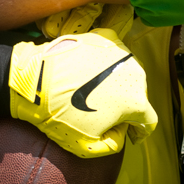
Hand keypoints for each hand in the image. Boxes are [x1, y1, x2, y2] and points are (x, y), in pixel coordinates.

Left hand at [9, 27, 156, 157]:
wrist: (34, 82)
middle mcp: (135, 73)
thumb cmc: (59, 115)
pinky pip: (113, 53)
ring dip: (117, 82)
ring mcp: (120, 52)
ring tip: (95, 91)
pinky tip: (91, 70)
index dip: (140, 132)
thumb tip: (122, 130)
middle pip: (138, 94)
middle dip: (127, 106)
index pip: (148, 121)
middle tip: (107, 113)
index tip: (131, 135)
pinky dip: (106, 62)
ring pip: (127, 72)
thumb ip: (114, 143)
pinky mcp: (104, 37)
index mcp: (136, 101)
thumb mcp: (88, 146)